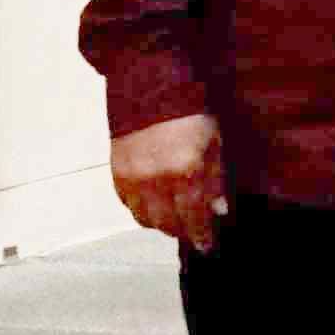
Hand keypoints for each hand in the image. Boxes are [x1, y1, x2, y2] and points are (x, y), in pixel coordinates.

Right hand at [112, 113, 227, 251]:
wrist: (149, 88)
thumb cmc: (190, 113)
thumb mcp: (214, 144)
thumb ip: (216, 180)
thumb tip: (218, 210)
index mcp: (185, 172)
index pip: (193, 218)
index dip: (201, 236)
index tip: (207, 246)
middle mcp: (156, 181)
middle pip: (167, 224)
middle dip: (182, 232)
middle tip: (193, 232)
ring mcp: (133, 178)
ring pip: (144, 218)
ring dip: (161, 224)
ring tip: (174, 219)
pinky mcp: (116, 173)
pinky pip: (127, 205)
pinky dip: (141, 210)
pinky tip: (154, 205)